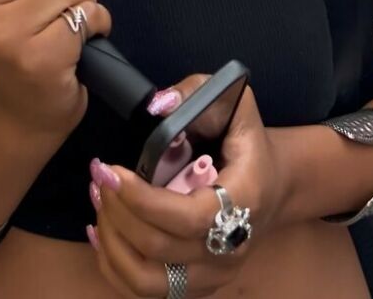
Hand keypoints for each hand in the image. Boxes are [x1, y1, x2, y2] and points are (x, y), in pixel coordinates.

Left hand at [90, 75, 286, 297]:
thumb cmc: (246, 140)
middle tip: (98, 176)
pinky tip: (102, 232)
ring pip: (146, 280)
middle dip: (116, 211)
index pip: (186, 217)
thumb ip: (195, 93)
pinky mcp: (197, 285)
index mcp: (244, 201)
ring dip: (111, 241)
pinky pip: (144, 291)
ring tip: (98, 201)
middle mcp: (231, 247)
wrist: (274, 183)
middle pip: (158, 249)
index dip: (141, 198)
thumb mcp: (232, 101)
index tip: (111, 169)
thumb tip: (158, 105)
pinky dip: (114, 265)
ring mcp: (214, 274)